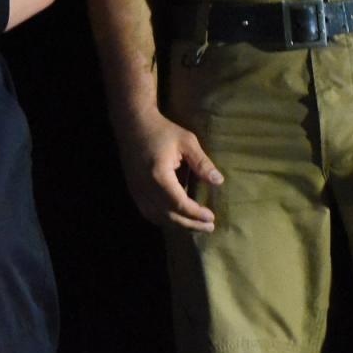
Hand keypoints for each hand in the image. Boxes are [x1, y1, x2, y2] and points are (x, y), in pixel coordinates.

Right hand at [113, 110, 222, 231]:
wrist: (133, 125)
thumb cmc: (163, 131)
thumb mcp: (187, 142)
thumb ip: (202, 163)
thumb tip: (218, 181)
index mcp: (159, 177)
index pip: (179, 204)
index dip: (196, 214)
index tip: (211, 218)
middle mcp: (145, 189)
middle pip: (168, 216)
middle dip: (189, 224)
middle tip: (209, 228)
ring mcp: (136, 191)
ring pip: (156, 217)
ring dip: (177, 224)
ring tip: (196, 226)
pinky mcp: (133, 190)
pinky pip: (148, 212)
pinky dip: (163, 219)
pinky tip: (176, 218)